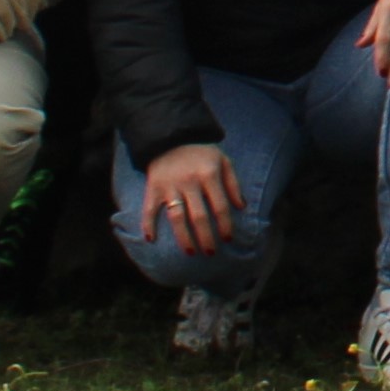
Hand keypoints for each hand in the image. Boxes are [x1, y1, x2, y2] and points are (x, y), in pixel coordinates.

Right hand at [140, 143, 245, 259]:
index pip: (220, 207)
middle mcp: (189, 182)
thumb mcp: (223, 161)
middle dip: (206, 237)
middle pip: (199, 216)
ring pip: (176, 217)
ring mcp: (170, 186)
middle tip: (210, 252)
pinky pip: (149, 209)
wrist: (171, 137)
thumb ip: (233, 184)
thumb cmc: (201, 153)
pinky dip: (148, 224)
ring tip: (190, 252)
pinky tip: (151, 239)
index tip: (227, 239)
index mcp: (209, 175)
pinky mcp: (153, 188)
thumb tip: (241, 207)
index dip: (225, 225)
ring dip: (183, 237)